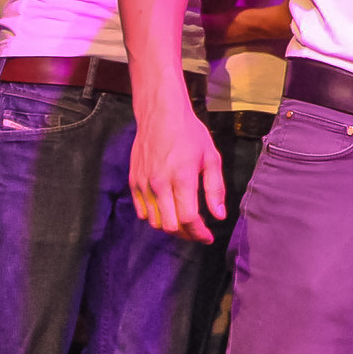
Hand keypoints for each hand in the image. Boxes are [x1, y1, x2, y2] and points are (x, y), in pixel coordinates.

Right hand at [129, 101, 224, 243]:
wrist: (160, 115)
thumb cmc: (190, 135)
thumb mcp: (211, 158)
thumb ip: (215, 189)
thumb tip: (219, 216)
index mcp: (182, 179)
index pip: (188, 219)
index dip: (199, 233)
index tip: (208, 238)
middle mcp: (159, 185)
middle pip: (170, 226)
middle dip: (186, 234)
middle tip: (197, 232)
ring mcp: (143, 184)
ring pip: (154, 222)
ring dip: (170, 227)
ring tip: (184, 223)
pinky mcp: (133, 182)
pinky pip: (141, 211)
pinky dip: (155, 217)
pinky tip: (167, 211)